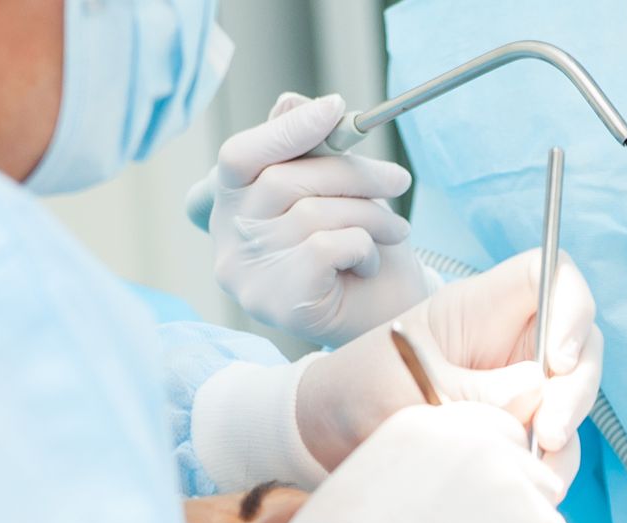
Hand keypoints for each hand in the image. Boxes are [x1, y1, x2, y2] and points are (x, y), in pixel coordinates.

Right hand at [209, 93, 435, 347]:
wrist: (385, 317)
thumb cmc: (357, 248)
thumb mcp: (336, 189)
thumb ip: (309, 150)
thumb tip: (291, 101)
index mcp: (232, 203)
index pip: (238, 157)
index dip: (287, 131)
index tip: (336, 109)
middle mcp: (228, 240)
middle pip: (283, 181)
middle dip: (353, 174)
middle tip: (398, 181)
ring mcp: (245, 276)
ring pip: (310, 215)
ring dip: (369, 216)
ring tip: (394, 231)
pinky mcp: (275, 304)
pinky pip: (322, 248)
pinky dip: (360, 248)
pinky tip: (367, 263)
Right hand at [287, 404, 596, 522]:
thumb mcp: (368, 484)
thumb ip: (414, 477)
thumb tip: (436, 506)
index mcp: (436, 425)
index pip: (500, 435)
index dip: (500, 477)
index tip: (491, 510)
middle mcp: (483, 447)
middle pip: (535, 478)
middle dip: (528, 514)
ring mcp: (515, 494)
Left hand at [295, 248, 603, 482]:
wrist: (328, 436)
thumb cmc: (358, 390)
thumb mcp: (408, 386)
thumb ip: (473, 391)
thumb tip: (537, 392)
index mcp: (480, 308)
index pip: (549, 276)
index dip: (571, 305)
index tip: (559, 358)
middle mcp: (507, 342)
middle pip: (578, 345)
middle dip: (576, 390)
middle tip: (549, 433)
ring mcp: (515, 385)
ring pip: (571, 399)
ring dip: (566, 437)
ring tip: (537, 470)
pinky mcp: (514, 428)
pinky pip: (553, 443)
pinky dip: (551, 467)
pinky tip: (530, 485)